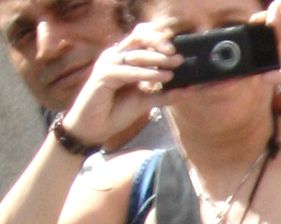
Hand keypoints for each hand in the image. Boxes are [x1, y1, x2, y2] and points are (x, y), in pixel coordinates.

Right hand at [61, 23, 177, 147]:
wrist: (93, 128)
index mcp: (124, 58)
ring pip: (135, 55)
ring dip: (156, 59)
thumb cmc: (115, 112)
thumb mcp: (145, 102)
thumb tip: (188, 91)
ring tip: (175, 65)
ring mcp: (108, 64)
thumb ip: (163, 95)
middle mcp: (115, 57)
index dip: (158, 39)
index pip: (142, 39)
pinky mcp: (103, 75)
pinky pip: (128, 71)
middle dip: (160, 45)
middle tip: (178, 56)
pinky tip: (161, 77)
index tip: (176, 46)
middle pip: (138, 40)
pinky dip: (145, 74)